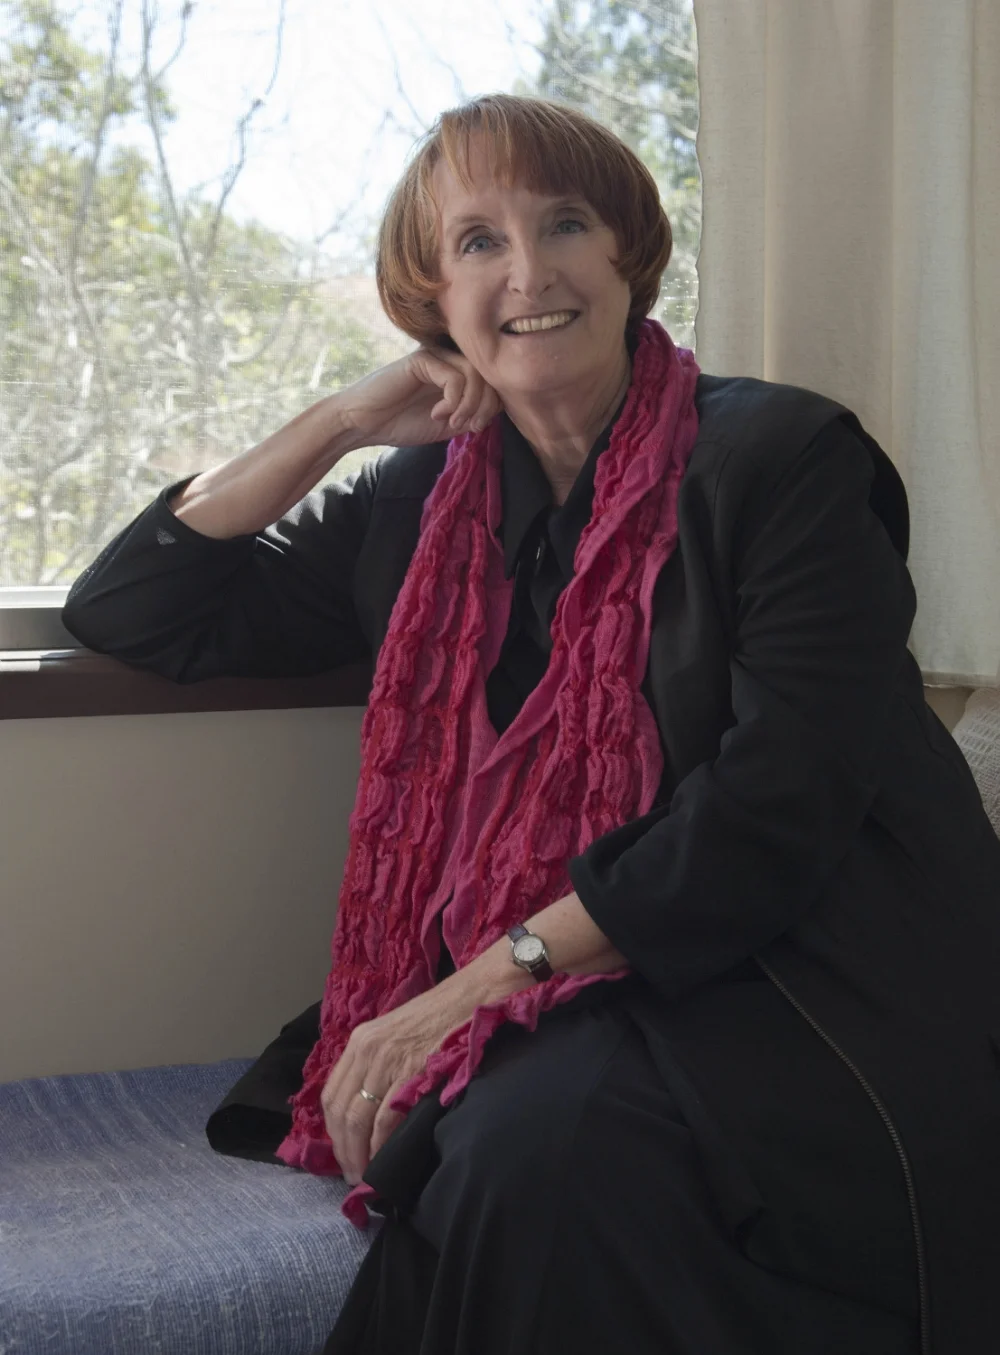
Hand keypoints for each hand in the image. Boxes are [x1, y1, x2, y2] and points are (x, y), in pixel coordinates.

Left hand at [320, 976, 477, 1185]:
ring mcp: (386, 1060)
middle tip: (353, 1177)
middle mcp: (366, 1049)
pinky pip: (385, 1117)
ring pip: (357, 1118)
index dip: (333, 1131)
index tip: (342, 1154)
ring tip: (366, 1177)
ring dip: (359, 1154)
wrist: (473, 995)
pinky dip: (381, 1144)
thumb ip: (378, 1064)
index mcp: (360, 1040)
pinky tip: (385, 1159)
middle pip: (341, 1111)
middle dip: (344, 1150)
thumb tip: (370, 1108)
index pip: (331, 1094)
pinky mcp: (410, 1070)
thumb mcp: (396, 1034)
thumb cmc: (440, 1015)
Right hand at [338, 346, 503, 450]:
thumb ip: (472, 414)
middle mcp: (449, 360)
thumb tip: (497, 410)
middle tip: (470, 427)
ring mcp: (435, 356)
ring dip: (470, 404)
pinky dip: (452, 400)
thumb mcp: (448, 424)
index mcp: (457, 373)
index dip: (493, 406)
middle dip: (486, 407)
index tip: (475, 428)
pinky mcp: (422, 359)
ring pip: (474, 374)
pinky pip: (454, 376)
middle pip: (489, 375)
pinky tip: (437, 413)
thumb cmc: (402, 424)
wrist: (365, 424)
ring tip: (453, 421)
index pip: (493, 381)